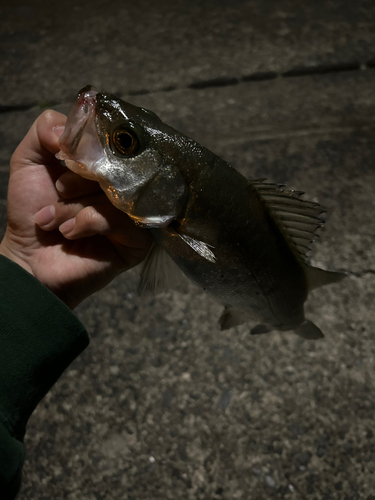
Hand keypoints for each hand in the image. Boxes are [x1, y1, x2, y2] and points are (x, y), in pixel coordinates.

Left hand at [0, 110, 152, 307]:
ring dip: (74, 206)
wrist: (29, 257)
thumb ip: (46, 128)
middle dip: (77, 178)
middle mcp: (125, 186)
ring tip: (53, 220)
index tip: (61, 158)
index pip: (114, 139)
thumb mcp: (30, 160)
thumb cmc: (32, 210)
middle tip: (58, 191)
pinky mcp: (139, 240)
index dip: (88, 146)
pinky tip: (70, 233)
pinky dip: (87, 222)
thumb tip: (71, 126)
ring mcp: (135, 213)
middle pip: (116, 164)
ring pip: (115, 192)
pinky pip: (120, 218)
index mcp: (106, 165)